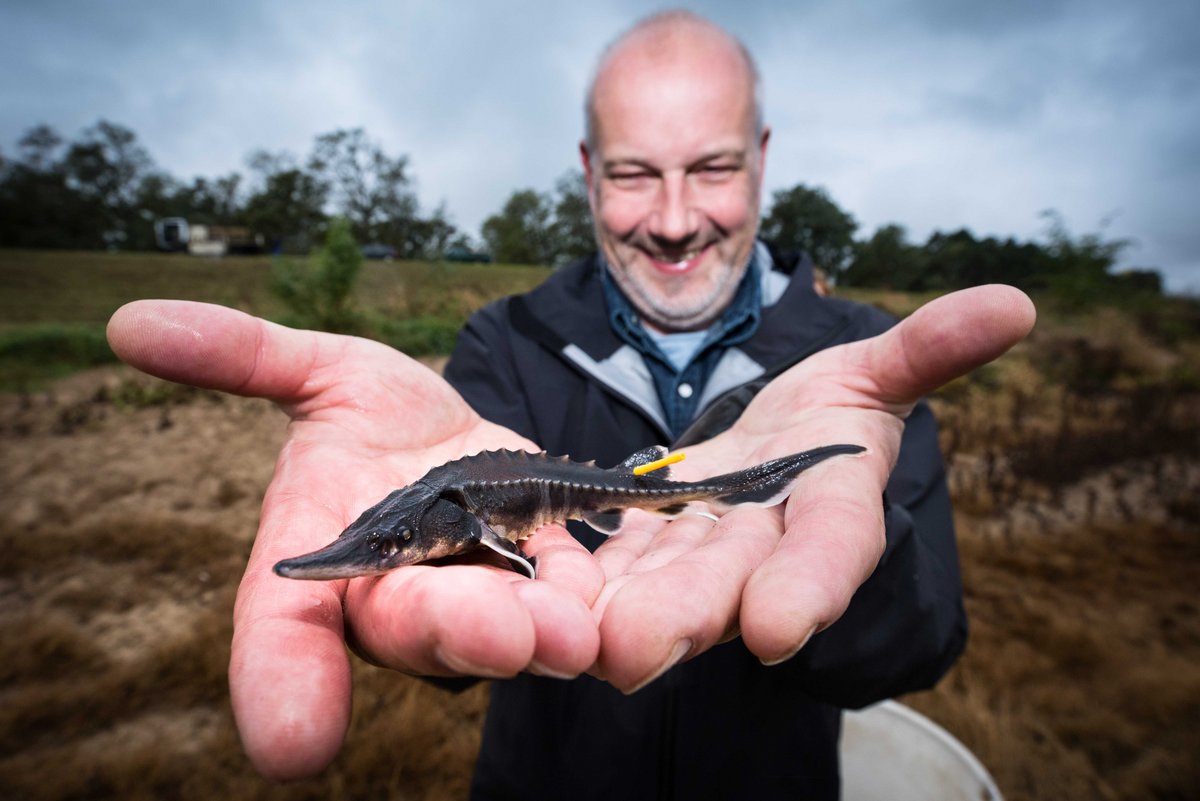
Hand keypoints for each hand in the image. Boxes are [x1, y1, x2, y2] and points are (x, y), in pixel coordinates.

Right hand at [107, 301, 604, 778]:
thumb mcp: (319, 373)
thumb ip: (243, 355)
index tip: (292, 744)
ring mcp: (481, 596)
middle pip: (416, 629)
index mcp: (326, 559)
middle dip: (453, 632)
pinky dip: (596, 609)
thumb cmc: (374, 418)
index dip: (282, 684)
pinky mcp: (551, 579)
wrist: (459, 435)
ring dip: (536, 635)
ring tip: (572, 632)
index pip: (286, 629)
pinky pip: (573, 602)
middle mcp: (399, 596)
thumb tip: (132, 320)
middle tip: (496, 633)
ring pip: (504, 628)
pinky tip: (619, 615)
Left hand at [582, 285, 1035, 689]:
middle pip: (729, 582)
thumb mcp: (877, 372)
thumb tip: (1013, 304)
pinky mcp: (649, 536)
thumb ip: (928, 349)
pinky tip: (541, 588)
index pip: (831, 550)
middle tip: (634, 649)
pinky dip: (584, 572)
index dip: (810, 586)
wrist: (776, 442)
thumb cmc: (833, 411)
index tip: (777, 627)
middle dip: (685, 615)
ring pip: (662, 579)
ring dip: (621, 608)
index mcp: (832, 510)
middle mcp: (766, 544)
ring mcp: (702, 547)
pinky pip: (616, 556)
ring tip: (574, 634)